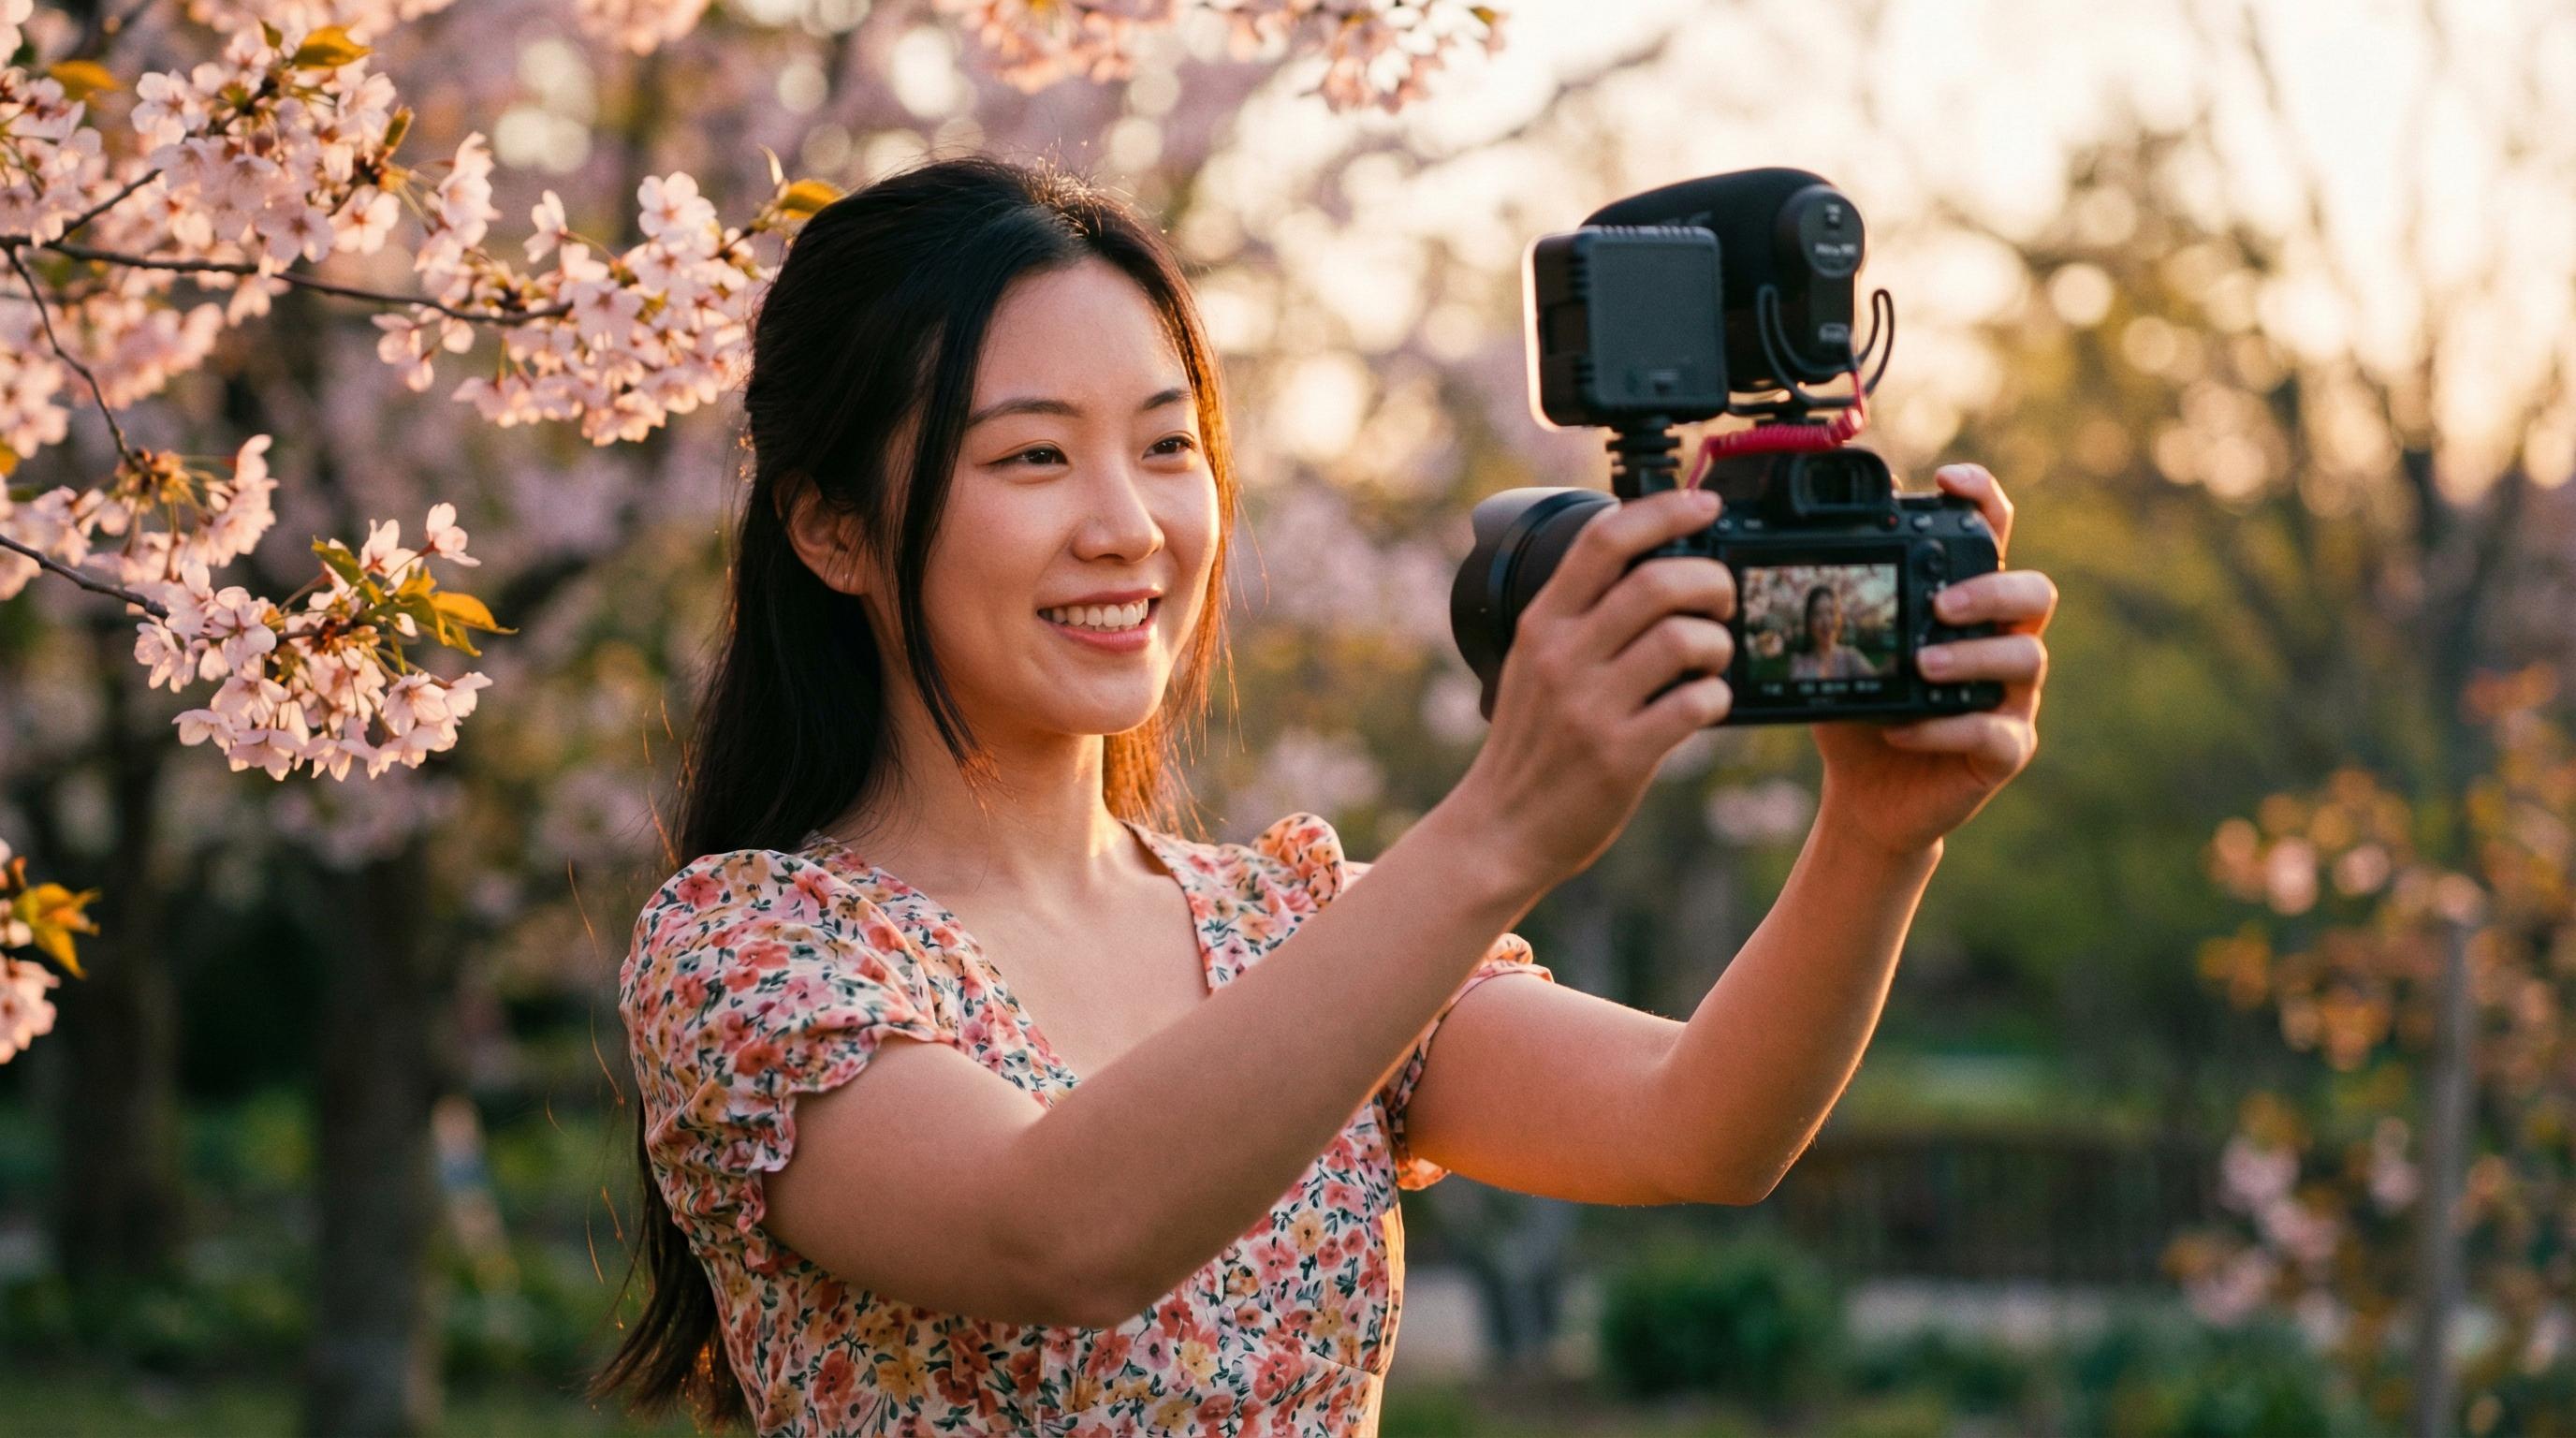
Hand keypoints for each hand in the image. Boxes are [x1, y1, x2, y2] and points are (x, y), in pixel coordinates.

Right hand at [1451, 487, 1736, 889]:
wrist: (1500, 828)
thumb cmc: (1529, 744)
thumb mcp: (1533, 663)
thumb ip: (1579, 616)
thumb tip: (1655, 566)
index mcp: (1541, 623)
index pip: (1603, 539)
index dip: (1664, 509)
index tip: (1704, 505)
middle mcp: (1562, 656)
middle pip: (1656, 582)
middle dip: (1710, 581)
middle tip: (1721, 599)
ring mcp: (1590, 706)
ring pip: (1683, 639)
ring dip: (1718, 643)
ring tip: (1714, 658)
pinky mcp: (1620, 756)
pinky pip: (1694, 704)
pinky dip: (1716, 697)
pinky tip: (1706, 704)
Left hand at [1810, 464, 2055, 857]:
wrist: (1867, 796)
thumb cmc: (1862, 709)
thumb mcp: (1842, 649)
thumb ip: (1843, 599)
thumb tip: (1816, 536)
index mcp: (1965, 604)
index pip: (1993, 537)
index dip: (1984, 501)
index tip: (1951, 482)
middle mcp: (1999, 641)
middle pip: (2034, 592)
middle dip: (1991, 589)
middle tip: (1939, 604)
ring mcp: (2009, 697)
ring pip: (2026, 657)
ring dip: (1973, 656)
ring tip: (1922, 665)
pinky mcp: (2003, 750)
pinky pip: (1995, 732)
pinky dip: (1946, 728)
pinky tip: (1901, 728)